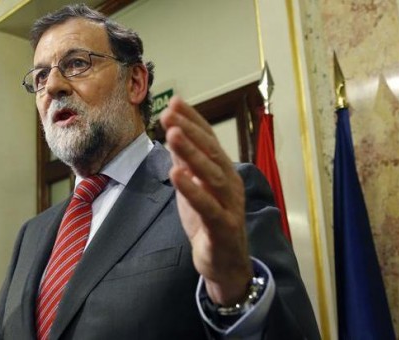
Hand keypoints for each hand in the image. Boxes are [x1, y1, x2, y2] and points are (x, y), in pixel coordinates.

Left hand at [160, 96, 252, 305]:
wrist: (224, 263)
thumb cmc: (209, 221)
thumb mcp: (193, 187)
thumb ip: (185, 161)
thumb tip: (174, 130)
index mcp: (222, 171)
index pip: (209, 139)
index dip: (193, 120)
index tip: (174, 102)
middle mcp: (229, 183)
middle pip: (211, 152)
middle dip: (190, 131)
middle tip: (170, 114)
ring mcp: (228, 204)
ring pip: (212, 174)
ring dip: (192, 153)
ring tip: (173, 135)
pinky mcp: (222, 226)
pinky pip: (208, 206)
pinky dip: (193, 190)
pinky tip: (178, 175)